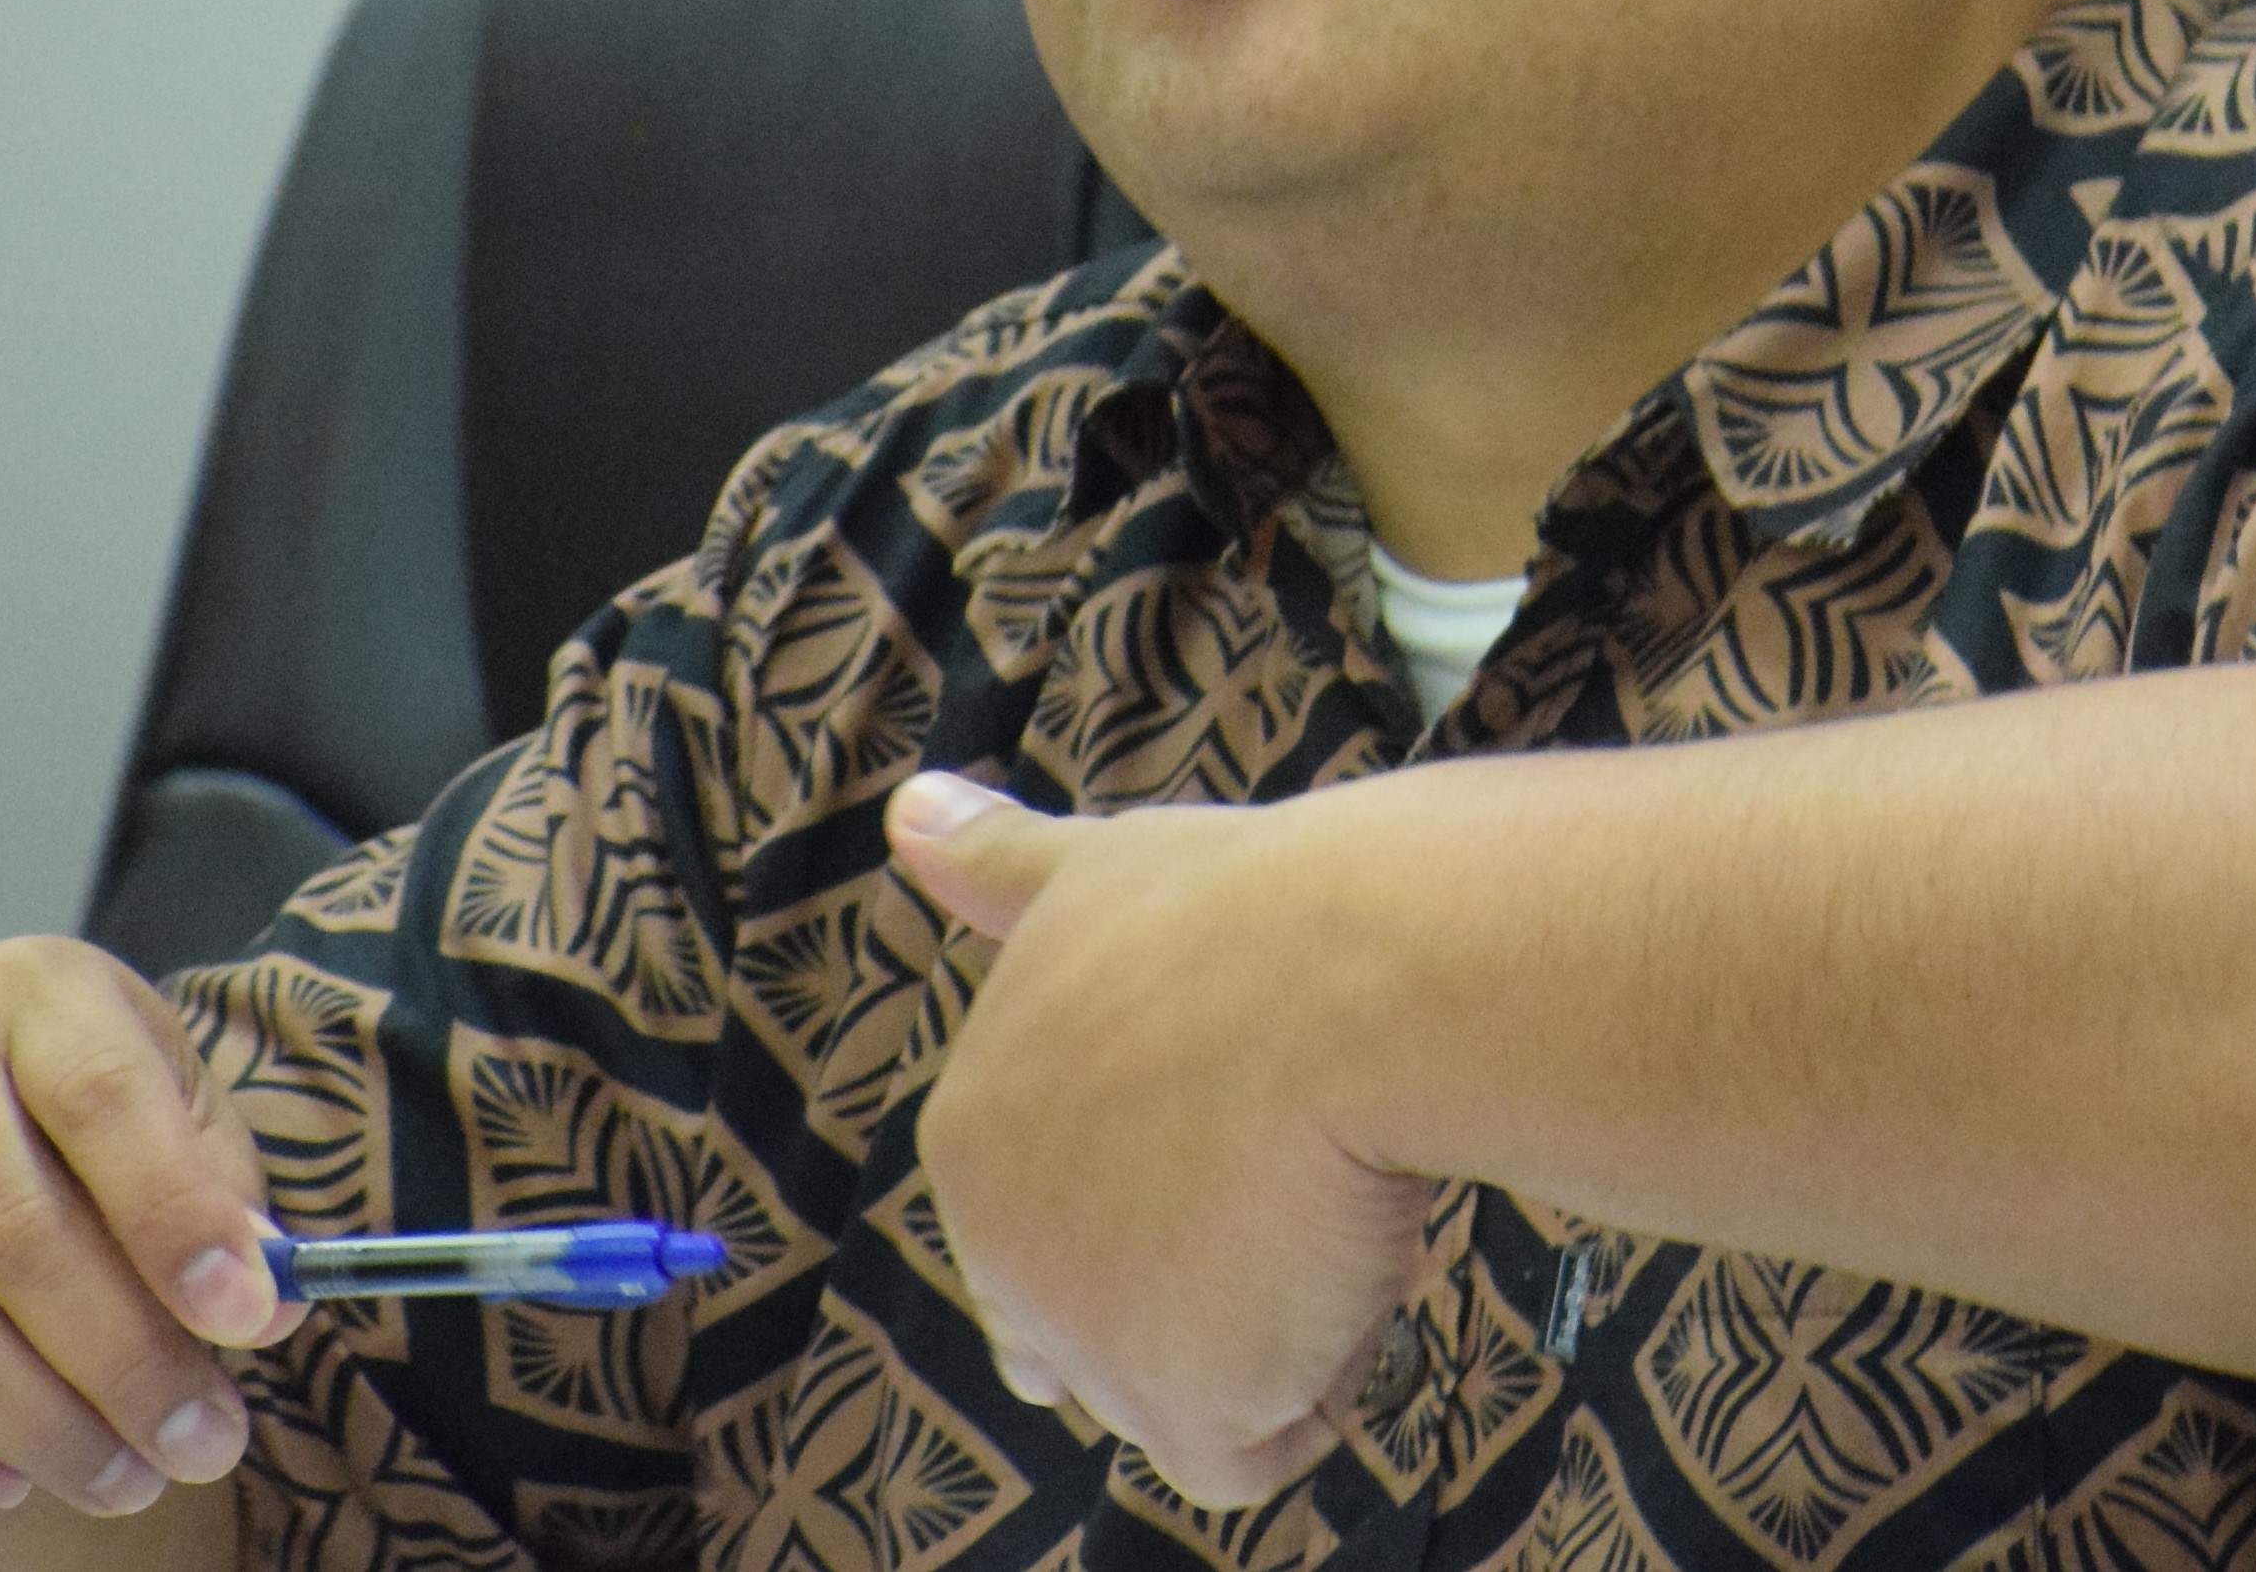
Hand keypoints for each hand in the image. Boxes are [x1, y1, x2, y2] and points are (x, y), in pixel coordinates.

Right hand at [0, 935, 302, 1518]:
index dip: (179, 1219)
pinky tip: (4, 1481)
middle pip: (25, 1235)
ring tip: (128, 1478)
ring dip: (47, 1428)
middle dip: (132, 1365)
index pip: (105, 1103)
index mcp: (25, 992)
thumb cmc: (39, 1108)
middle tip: (206, 1445)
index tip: (247, 1319)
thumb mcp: (150, 1090)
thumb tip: (264, 1303)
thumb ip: (214, 1183)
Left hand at [888, 773, 1433, 1508]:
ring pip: (1197, 1383)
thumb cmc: (1234, 912)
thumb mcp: (1092, 872)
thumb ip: (996, 867)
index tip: (1245, 1118)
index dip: (1165, 1186)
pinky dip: (1319, 1383)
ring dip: (1277, 1317)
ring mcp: (1088, 1344)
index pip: (1050, 1225)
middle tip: (1287, 1179)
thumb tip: (905, 809)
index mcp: (974, 1138)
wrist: (1336, 975)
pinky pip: (1259, 1446)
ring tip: (1331, 1199)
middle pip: (1105, 1324)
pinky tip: (1349, 1275)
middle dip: (1203, 1274)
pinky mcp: (1184, 1409)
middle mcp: (1002, 1256)